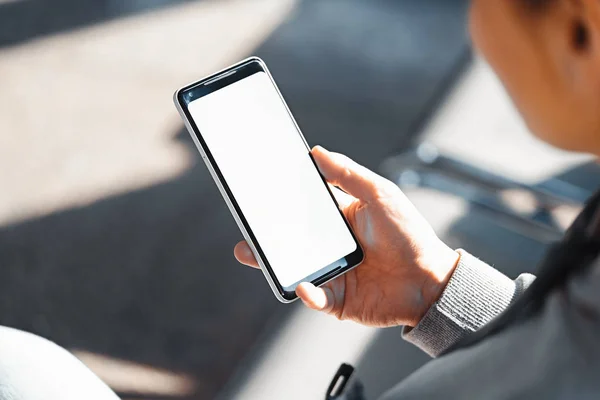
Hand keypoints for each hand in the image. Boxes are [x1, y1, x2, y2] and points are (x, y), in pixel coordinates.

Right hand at [234, 146, 458, 326]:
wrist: (431, 281)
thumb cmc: (409, 234)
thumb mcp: (381, 195)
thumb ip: (349, 175)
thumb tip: (316, 151)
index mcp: (339, 218)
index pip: (303, 207)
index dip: (282, 198)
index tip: (259, 187)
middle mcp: (331, 245)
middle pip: (291, 237)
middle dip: (266, 231)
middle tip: (246, 222)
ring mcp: (331, 272)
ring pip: (294, 266)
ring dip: (271, 262)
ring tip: (251, 253)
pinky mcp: (337, 299)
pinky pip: (315, 296)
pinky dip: (307, 292)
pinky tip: (304, 285)